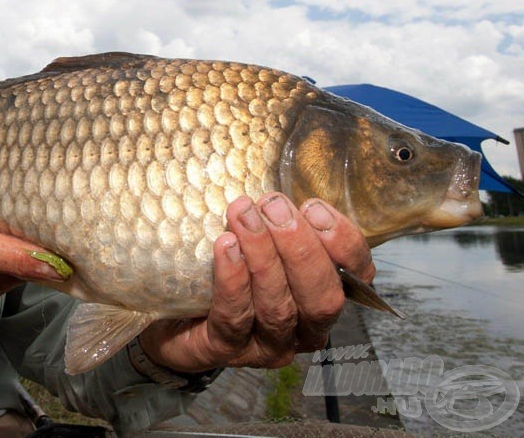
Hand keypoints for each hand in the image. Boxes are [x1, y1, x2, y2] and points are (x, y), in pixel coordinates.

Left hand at [139, 193, 373, 371]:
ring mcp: (266, 345)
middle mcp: (303, 327)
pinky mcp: (224, 351)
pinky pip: (234, 318)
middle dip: (299, 247)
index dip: (342, 243)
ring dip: (263, 257)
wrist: (167, 313)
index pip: (356, 274)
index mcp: (321, 294)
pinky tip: (225, 247)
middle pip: (321, 296)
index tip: (313, 207)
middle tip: (273, 206)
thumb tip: (273, 172)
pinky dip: (232, 281)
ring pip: (278, 308)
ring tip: (243, 217)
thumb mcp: (257, 234)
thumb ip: (276, 215)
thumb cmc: (221, 266)